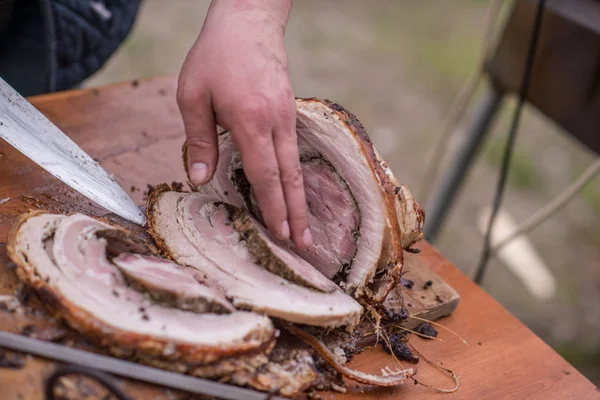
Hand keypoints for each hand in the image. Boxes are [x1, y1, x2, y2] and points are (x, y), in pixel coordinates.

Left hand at [177, 0, 311, 248]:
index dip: (274, 207)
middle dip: (297, 214)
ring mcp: (288, 117)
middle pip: (290, 177)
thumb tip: (198, 180)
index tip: (282, 234)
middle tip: (305, 246)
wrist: (249, 20)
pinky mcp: (289, 111)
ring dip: (300, 200)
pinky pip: (294, 151)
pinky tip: (293, 191)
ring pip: (296, 166)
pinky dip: (295, 177)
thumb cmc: (215, 56)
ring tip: (304, 228)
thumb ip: (199, 140)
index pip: (266, 175)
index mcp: (251, 121)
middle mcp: (276, 123)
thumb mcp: (193, 96)